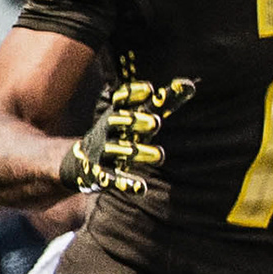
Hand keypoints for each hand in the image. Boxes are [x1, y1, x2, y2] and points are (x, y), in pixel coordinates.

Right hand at [62, 75, 192, 196]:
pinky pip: (113, 179)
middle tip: (155, 123)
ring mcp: (104, 151)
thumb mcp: (140, 115)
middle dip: (136, 122)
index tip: (149, 89)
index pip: (122, 99)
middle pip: (120, 122)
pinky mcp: (101, 174)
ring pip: (119, 150)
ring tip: (159, 156)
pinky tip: (141, 188)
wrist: (83, 161)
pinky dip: (126, 183)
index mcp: (118, 112)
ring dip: (138, 152)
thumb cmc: (123, 132)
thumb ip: (164, 102)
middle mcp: (109, 129)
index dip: (133, 93)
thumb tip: (189, 84)